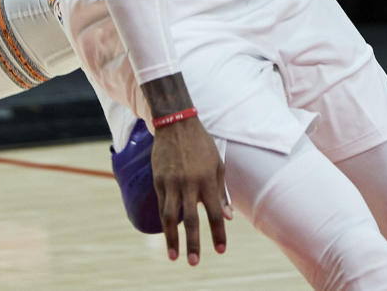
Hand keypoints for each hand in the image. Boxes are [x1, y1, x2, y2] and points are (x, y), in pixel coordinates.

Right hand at [151, 119, 230, 263]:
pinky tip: (167, 231)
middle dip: (192, 244)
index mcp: (206, 180)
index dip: (218, 234)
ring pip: (169, 216)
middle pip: (190, 220)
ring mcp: (171, 182)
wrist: (175, 123)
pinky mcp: (158, 178)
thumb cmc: (201, 144)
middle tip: (194, 262)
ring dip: (172, 238)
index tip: (220, 250)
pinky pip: (162, 203)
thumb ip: (221, 192)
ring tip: (174, 255)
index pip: (214, 214)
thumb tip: (228, 217)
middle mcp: (188, 184)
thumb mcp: (217, 164)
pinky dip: (165, 220)